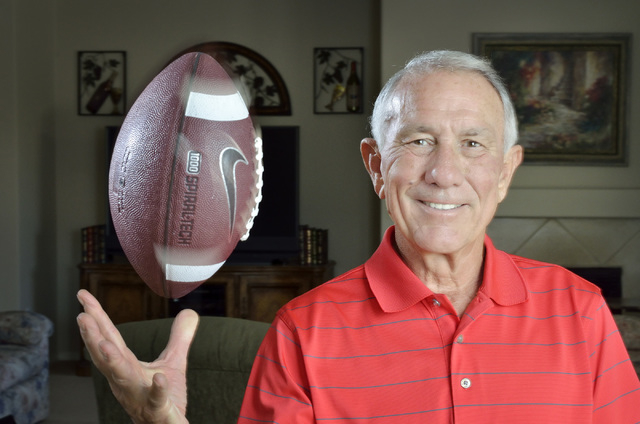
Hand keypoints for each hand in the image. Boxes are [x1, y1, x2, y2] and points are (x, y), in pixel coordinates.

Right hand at [77, 289, 198, 423]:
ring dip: (112, 361)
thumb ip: (179, 338)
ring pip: (122, 378)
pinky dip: (157, 389)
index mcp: (126, 366)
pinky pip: (157, 400)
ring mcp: (140, 396)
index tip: (82, 295)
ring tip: (104, 344)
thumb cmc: (163, 400)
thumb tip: (188, 312)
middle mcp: (126, 380)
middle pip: (106, 356)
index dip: (95, 316)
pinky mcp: (158, 410)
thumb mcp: (173, 363)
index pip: (109, 337)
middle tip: (81, 317)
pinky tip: (159, 378)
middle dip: (93, 337)